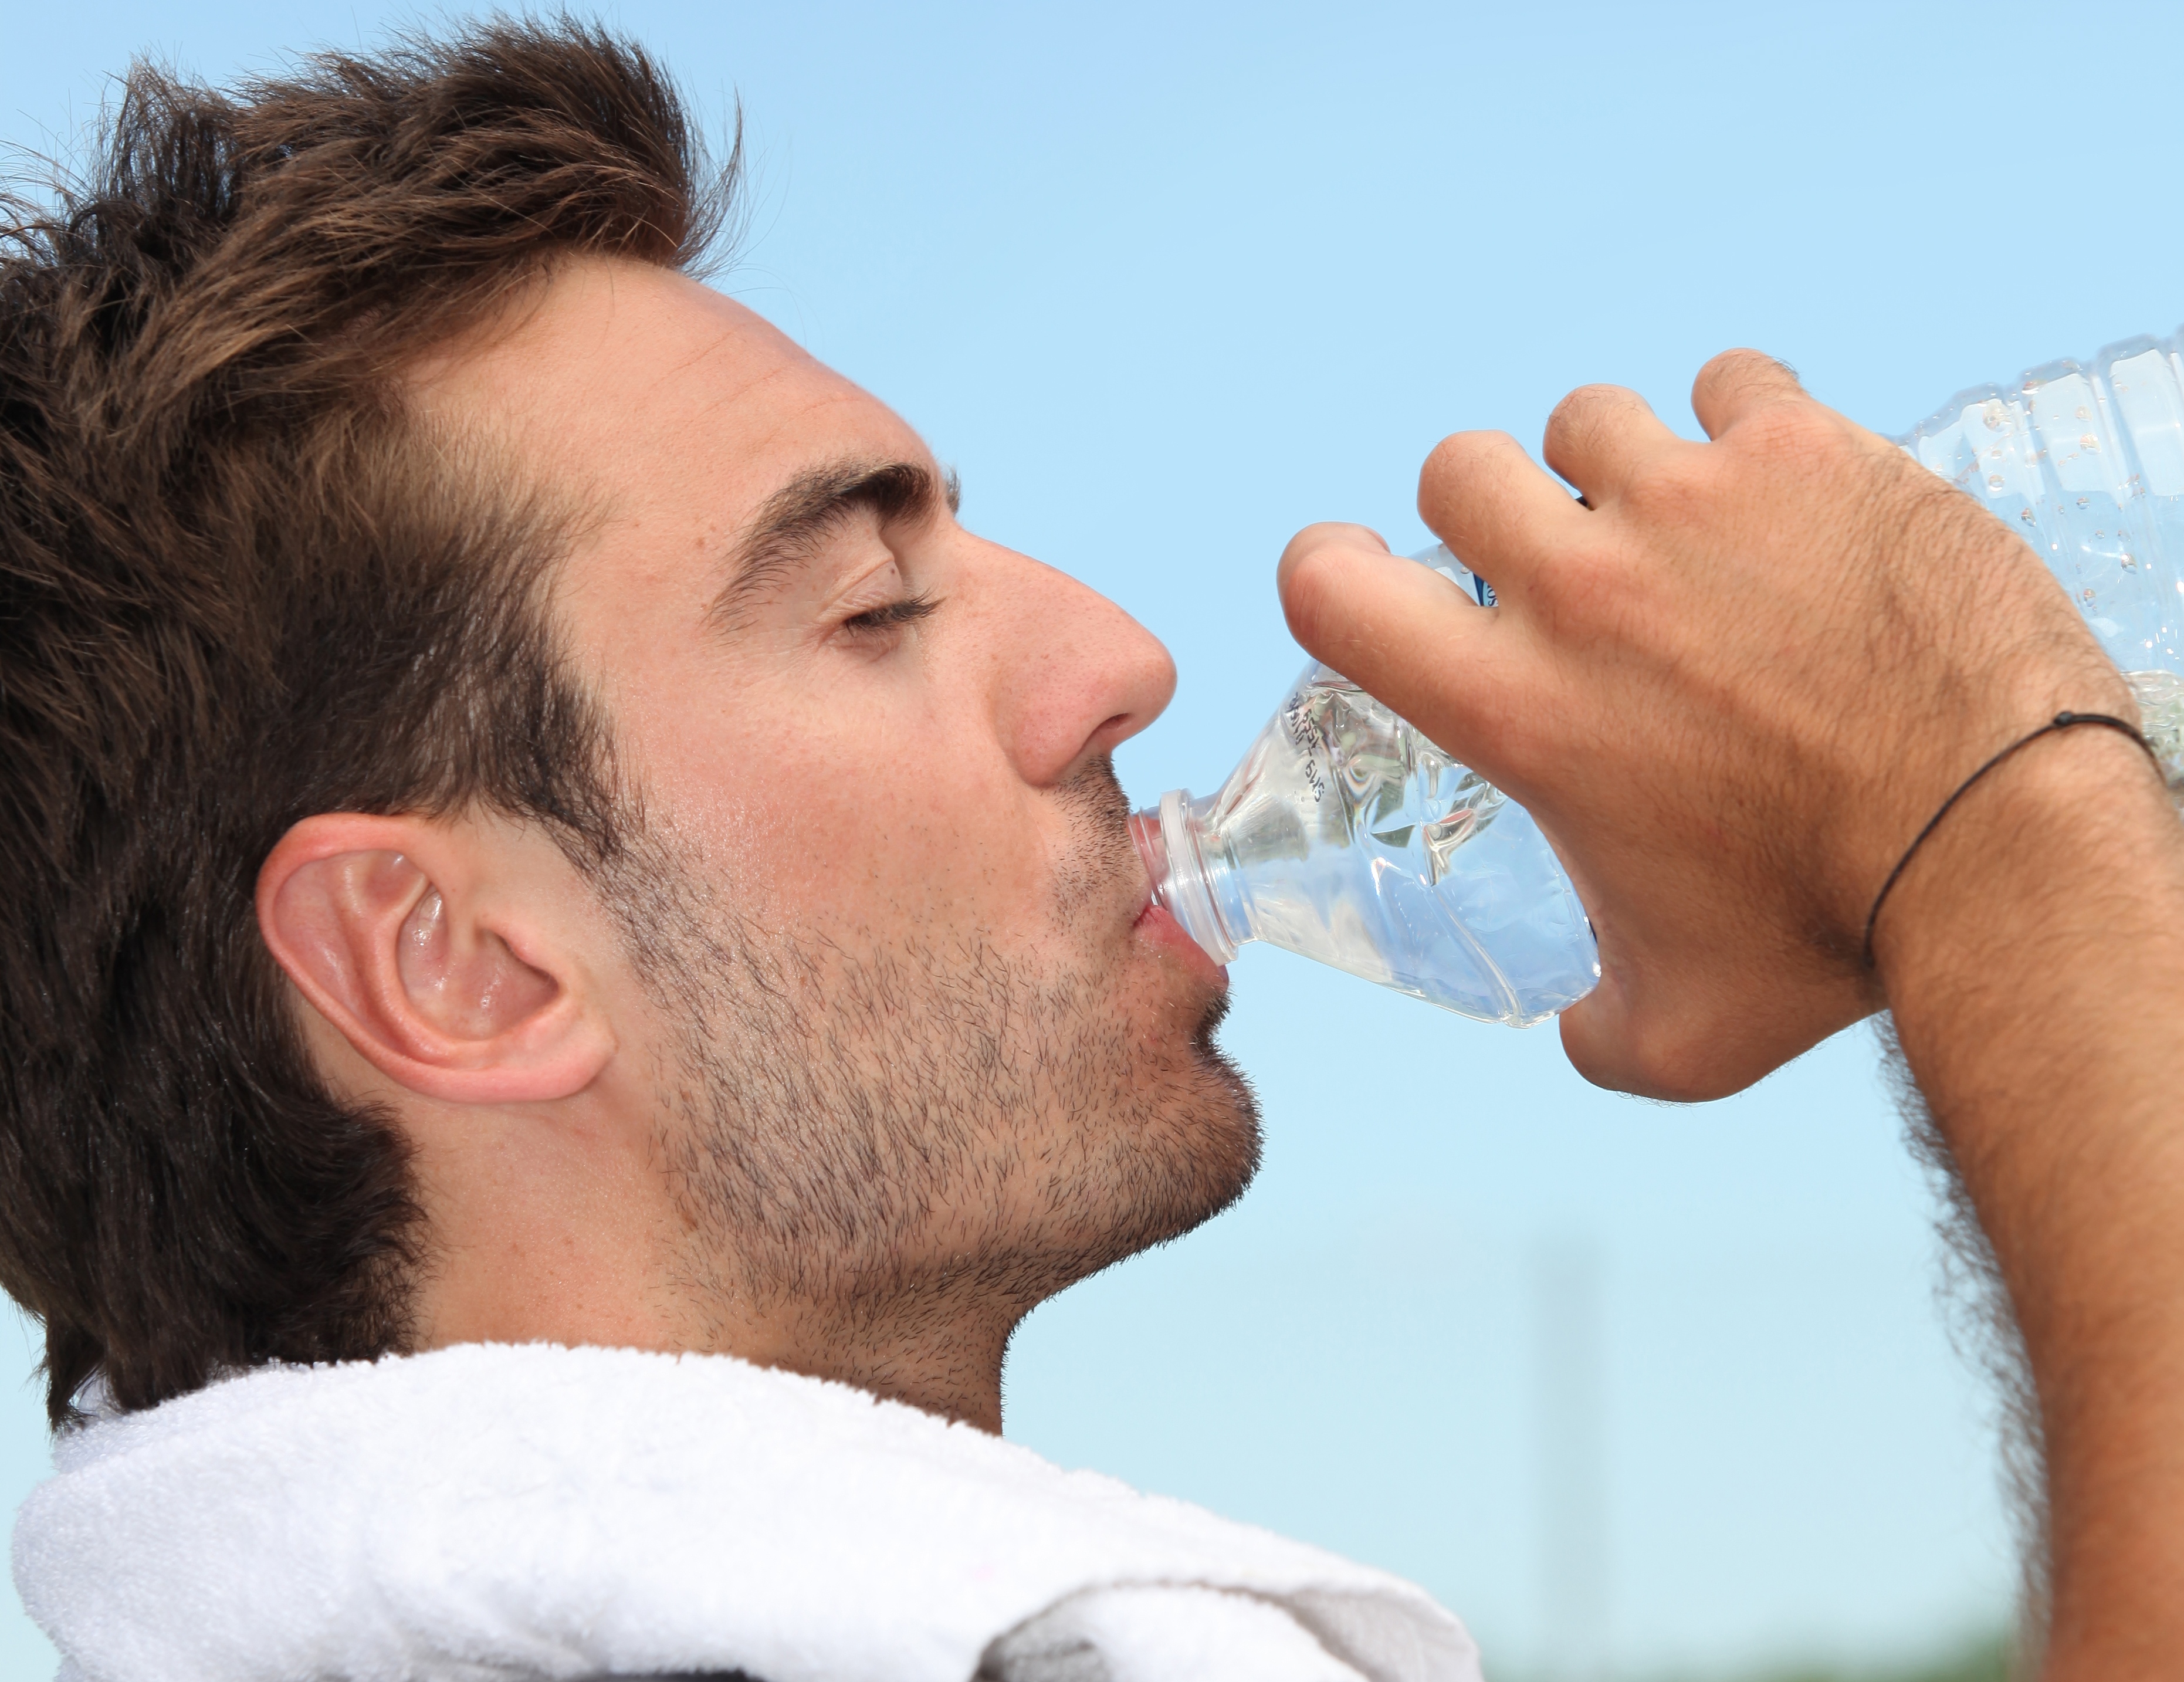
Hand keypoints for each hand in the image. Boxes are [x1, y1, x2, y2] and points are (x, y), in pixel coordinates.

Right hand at [1278, 351, 2127, 1097]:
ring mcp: (1692, 501)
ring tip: (1689, 531)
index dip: (1333, 568)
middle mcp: (1583, 587)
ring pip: (1590, 419)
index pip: (1330, 583)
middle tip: (1564, 566)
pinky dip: (1745, 425)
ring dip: (1618, 469)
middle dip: (1494, 509)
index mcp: (1518, 707)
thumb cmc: (1833, 939)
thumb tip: (1582, 1036)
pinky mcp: (1805, 451)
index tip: (1387, 580)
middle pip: (1460, 468)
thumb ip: (1600, 1032)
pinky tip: (1785, 492)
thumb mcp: (1685, 1032)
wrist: (2000, 842)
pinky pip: (1732, 384)